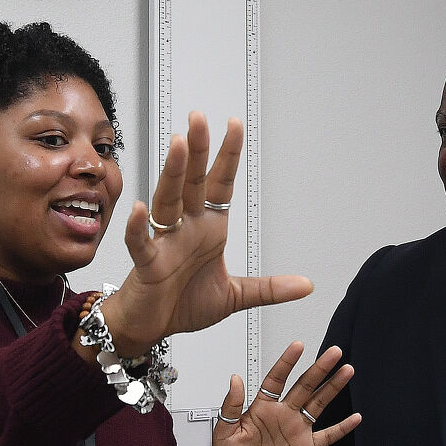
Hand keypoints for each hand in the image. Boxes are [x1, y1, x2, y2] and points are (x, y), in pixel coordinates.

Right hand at [103, 113, 310, 352]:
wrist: (150, 327)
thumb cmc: (183, 304)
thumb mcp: (235, 296)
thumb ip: (268, 288)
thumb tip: (306, 285)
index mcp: (208, 228)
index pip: (219, 183)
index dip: (227, 155)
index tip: (234, 124)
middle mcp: (186, 228)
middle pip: (191, 181)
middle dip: (196, 150)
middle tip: (199, 118)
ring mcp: (164, 242)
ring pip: (167, 201)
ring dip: (172, 174)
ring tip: (177, 145)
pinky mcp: (146, 265)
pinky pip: (141, 242)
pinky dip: (139, 227)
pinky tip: (141, 209)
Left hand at [210, 342, 361, 445]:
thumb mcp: (224, 431)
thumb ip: (231, 405)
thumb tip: (235, 379)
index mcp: (263, 408)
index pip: (277, 379)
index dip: (287, 362)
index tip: (298, 346)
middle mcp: (283, 414)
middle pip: (305, 386)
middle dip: (320, 368)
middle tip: (334, 352)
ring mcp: (297, 430)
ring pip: (319, 403)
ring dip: (333, 388)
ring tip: (346, 371)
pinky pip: (328, 435)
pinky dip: (342, 427)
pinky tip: (355, 417)